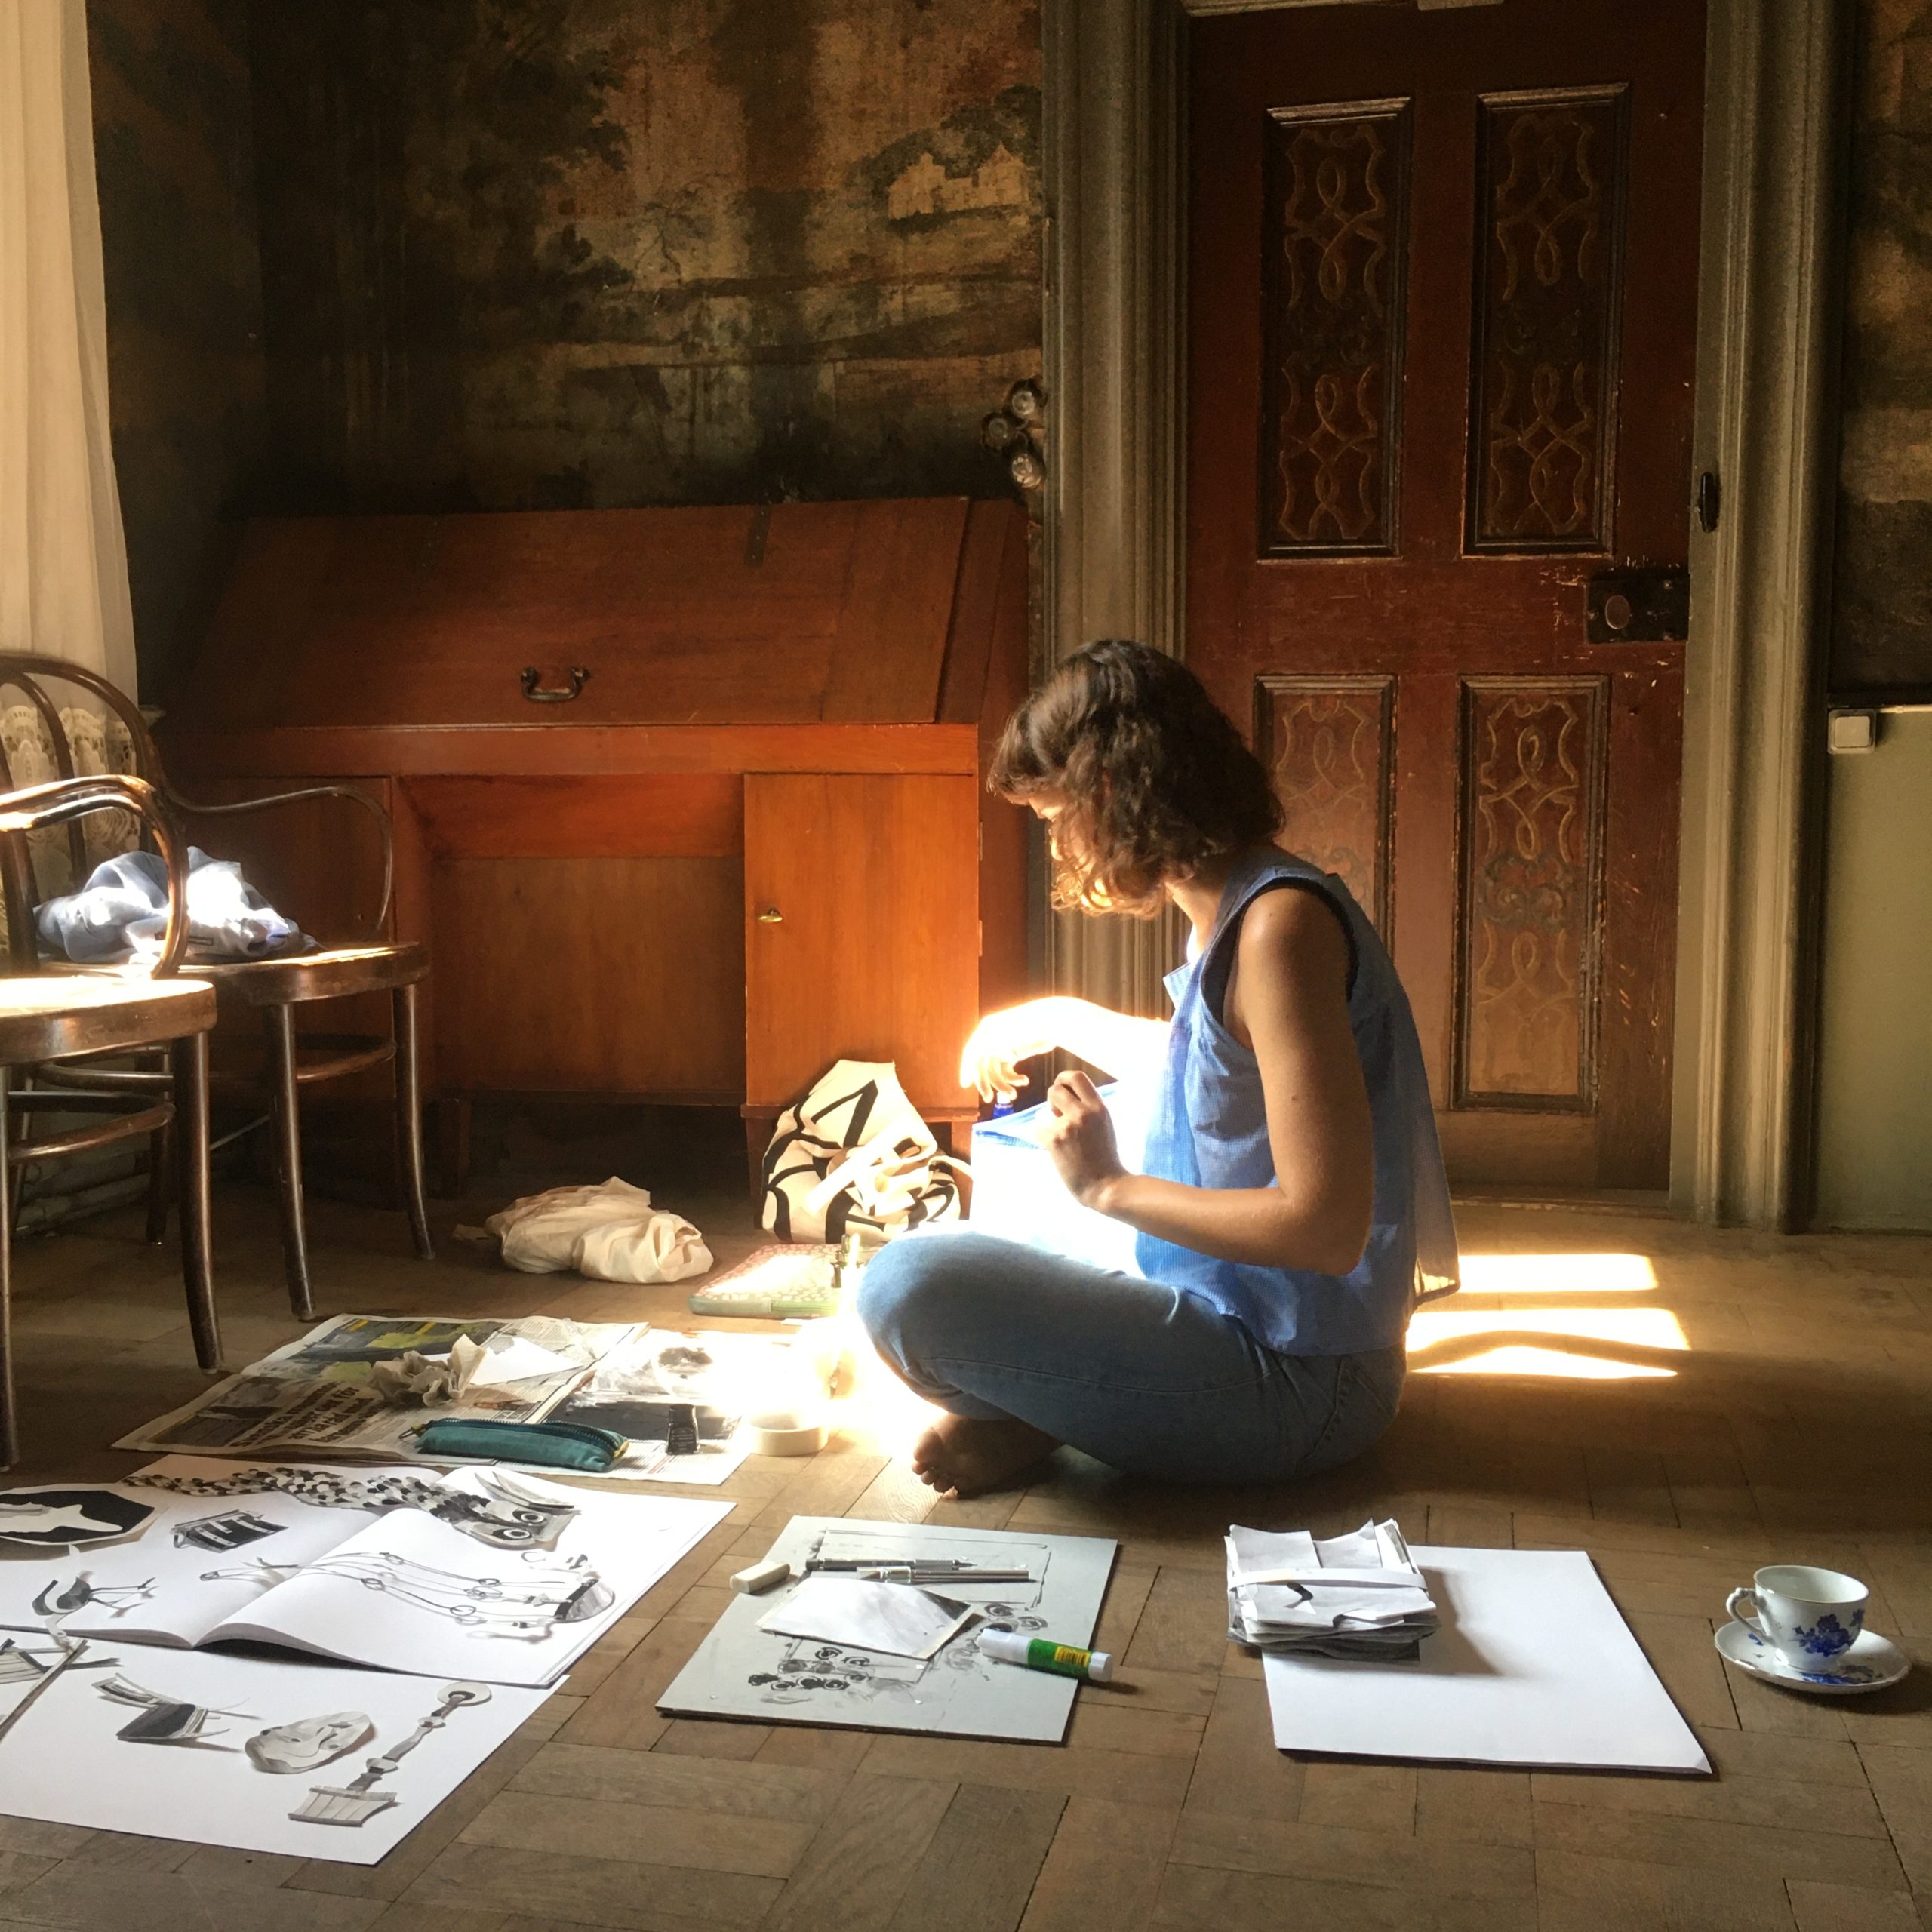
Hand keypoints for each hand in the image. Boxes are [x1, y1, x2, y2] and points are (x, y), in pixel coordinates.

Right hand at [960, 999, 1062, 1102]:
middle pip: (983, 1067)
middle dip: (985, 1083)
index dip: (967, 1069)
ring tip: (1012, 1095)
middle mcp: (991, 1041)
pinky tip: (1024, 1081)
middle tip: (989, 1098)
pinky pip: (1009, 1072)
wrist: (1050, 1021)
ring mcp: (1004, 1048)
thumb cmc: (1024, 1025)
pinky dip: (1015, 1080)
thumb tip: (968, 1062)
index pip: (971, 1054)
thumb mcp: (997, 1034)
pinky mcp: (1016, 1054)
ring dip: (1003, 1085)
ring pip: (997, 1073)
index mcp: (984, 1032)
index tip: (965, 1085)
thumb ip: (978, 1048)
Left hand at [1038, 1070, 1124, 1209]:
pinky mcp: (1054, 1141)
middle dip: (1052, 1100)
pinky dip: (1044, 1139)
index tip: (1061, 1086)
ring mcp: (1067, 1126)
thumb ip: (1089, 1109)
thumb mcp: (1105, 1124)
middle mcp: (1083, 1112)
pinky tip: (1057, 1152)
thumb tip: (1068, 1097)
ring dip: (1049, 1124)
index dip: (1063, 1078)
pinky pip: (1038, 1130)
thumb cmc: (1106, 1158)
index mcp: (1099, 1107)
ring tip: (1064, 1141)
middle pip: (1055, 1090)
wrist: (1106, 1186)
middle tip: (1058, 1115)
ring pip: (1043, 1114)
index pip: (1076, 1077)